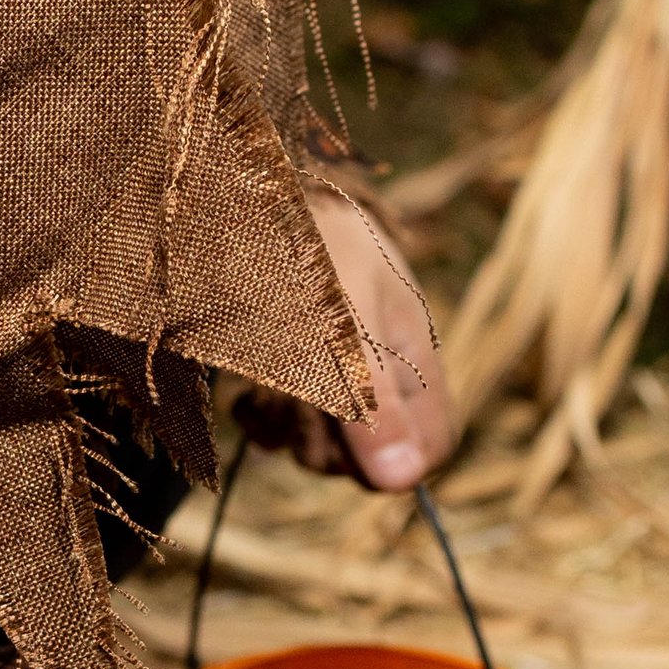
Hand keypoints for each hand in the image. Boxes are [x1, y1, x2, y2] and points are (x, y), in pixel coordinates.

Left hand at [240, 185, 454, 492]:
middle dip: (332, 448)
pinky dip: (265, 422)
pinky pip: (285, 427)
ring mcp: (331, 367)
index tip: (348, 450)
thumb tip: (402, 484)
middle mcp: (377, 365)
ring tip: (262, 403)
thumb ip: (371, 398)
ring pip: (326, 445)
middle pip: (374, 454)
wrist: (236, 185)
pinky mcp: (285, 367)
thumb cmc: (299, 243)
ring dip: (291, 436)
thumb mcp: (342, 319)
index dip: (396, 460)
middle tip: (295, 414)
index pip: (433, 442)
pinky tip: (245, 402)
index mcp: (411, 348)